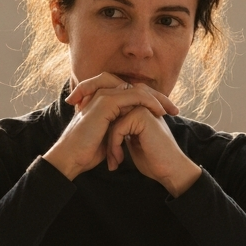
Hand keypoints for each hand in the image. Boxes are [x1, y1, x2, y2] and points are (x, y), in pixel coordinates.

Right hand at [42, 74, 177, 181]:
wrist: (71, 158)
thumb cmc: (87, 152)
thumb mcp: (109, 138)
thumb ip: (120, 129)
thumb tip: (134, 132)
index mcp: (103, 100)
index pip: (133, 93)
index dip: (151, 101)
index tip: (167, 114)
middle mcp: (103, 94)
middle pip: (137, 87)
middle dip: (158, 97)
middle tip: (174, 109)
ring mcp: (103, 96)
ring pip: (137, 89)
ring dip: (157, 98)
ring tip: (171, 110)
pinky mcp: (105, 102)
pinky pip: (133, 96)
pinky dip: (148, 102)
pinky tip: (159, 112)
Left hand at [104, 105, 201, 197]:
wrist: (171, 170)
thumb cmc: (154, 161)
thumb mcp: (133, 142)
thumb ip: (124, 131)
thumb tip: (106, 127)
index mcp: (142, 110)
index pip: (114, 118)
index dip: (111, 138)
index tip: (113, 158)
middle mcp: (143, 105)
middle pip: (112, 119)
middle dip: (109, 141)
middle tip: (112, 161)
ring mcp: (143, 108)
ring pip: (113, 123)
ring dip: (111, 145)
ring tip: (114, 162)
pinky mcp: (142, 116)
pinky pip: (117, 128)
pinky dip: (114, 146)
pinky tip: (119, 159)